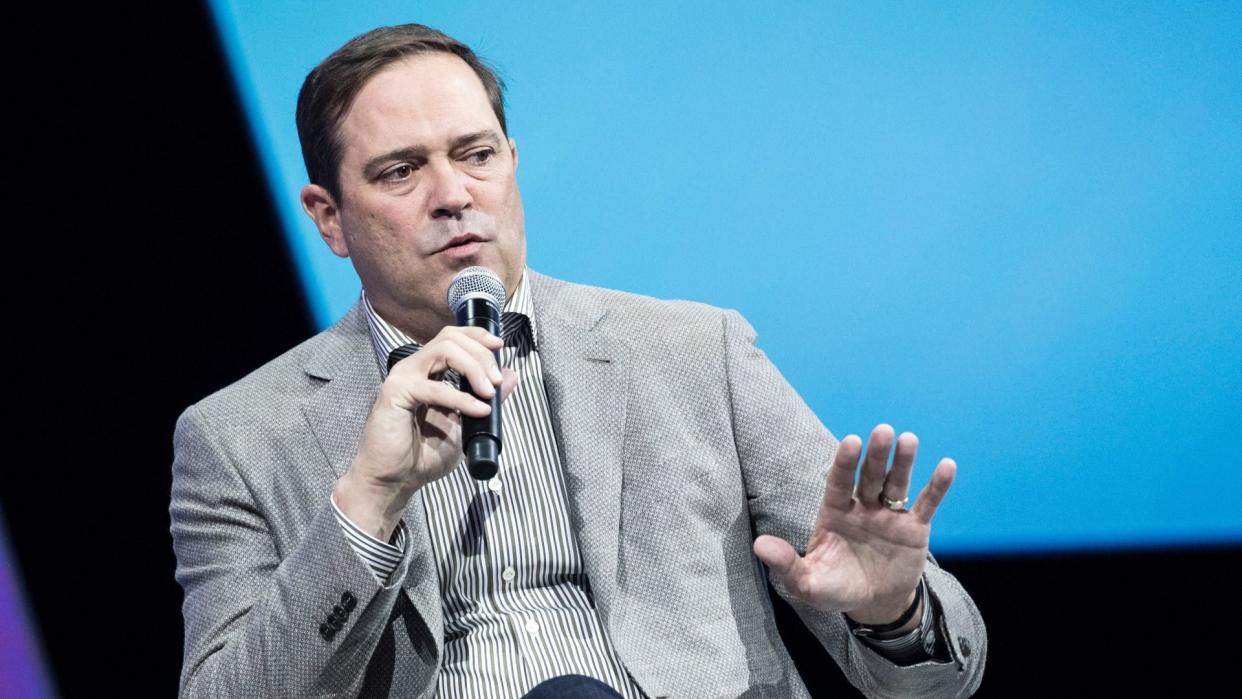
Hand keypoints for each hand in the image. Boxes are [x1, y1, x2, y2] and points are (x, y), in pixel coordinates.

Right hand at [333, 326, 518, 538]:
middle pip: (451, 338)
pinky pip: (434, 386)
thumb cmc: (423, 455)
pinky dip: (461, 397)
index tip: (500, 347)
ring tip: (489, 392)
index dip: (477, 336)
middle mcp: (414, 368)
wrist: (394, 481)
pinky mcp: (396, 393)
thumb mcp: (466, 423)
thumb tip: (511, 376)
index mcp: (428, 371)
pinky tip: (478, 410)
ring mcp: (403, 377)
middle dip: (481, 354)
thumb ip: (486, 397)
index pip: (452, 337)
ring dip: (474, 367)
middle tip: (497, 381)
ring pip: (444, 350)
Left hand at [753, 424, 954, 625]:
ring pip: (897, 483)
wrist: (873, 604)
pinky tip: (947, 465)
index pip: (839, 482)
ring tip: (909, 439)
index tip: (850, 441)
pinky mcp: (913, 528)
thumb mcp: (807, 583)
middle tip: (882, 431)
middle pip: (870, 476)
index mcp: (835, 513)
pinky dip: (937, 486)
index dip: (844, 463)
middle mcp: (862, 507)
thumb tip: (758, 546)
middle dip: (875, 455)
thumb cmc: (834, 588)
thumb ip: (786, 564)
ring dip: (904, 462)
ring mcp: (889, 515)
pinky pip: (926, 503)